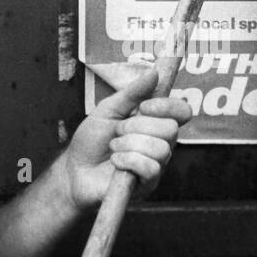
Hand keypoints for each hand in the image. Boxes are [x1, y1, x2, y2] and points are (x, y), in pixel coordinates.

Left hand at [61, 67, 192, 209]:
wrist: (74, 169)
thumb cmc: (92, 140)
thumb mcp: (108, 109)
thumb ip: (132, 92)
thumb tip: (154, 72)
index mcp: (156, 122)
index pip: (182, 111)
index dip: (167, 106)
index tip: (143, 107)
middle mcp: (162, 143)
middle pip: (171, 129)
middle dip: (137, 127)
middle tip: (118, 132)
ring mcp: (157, 164)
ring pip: (160, 149)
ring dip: (128, 145)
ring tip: (114, 149)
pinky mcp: (148, 184)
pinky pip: (150, 168)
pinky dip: (127, 161)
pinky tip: (116, 163)